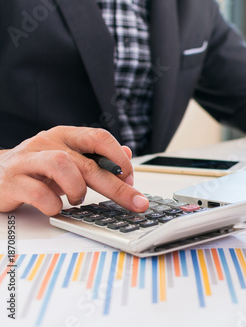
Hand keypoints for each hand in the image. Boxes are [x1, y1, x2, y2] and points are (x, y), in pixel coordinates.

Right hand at [0, 126, 148, 214]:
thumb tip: (127, 154)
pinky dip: (53, 205)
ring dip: (78, 189)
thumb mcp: (71, 160)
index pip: (99, 137)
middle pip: (88, 162)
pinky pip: (38, 193)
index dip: (118, 159)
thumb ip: (97, 158)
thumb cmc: (38, 169)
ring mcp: (28, 160)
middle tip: (135, 202)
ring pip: (62, 165)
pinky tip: (55, 207)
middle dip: (116, 186)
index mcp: (65, 136)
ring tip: (77, 199)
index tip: (130, 179)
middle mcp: (47, 143)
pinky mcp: (12, 181)